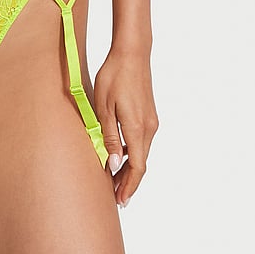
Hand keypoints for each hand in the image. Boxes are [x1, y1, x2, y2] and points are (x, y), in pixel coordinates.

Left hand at [94, 48, 158, 207]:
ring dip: (130, 168)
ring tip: (115, 180)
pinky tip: (120, 155)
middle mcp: (148, 128)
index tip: (121, 201)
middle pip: (140, 163)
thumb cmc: (114, 75)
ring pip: (141, 152)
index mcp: (137, 128)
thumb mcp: (104, 106)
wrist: (132, 53)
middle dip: (129, 182)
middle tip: (116, 197)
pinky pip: (141, 141)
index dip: (129, 186)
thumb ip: (108, 136)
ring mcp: (151, 121)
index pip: (137, 166)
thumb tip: (114, 163)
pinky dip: (132, 153)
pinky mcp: (148, 114)